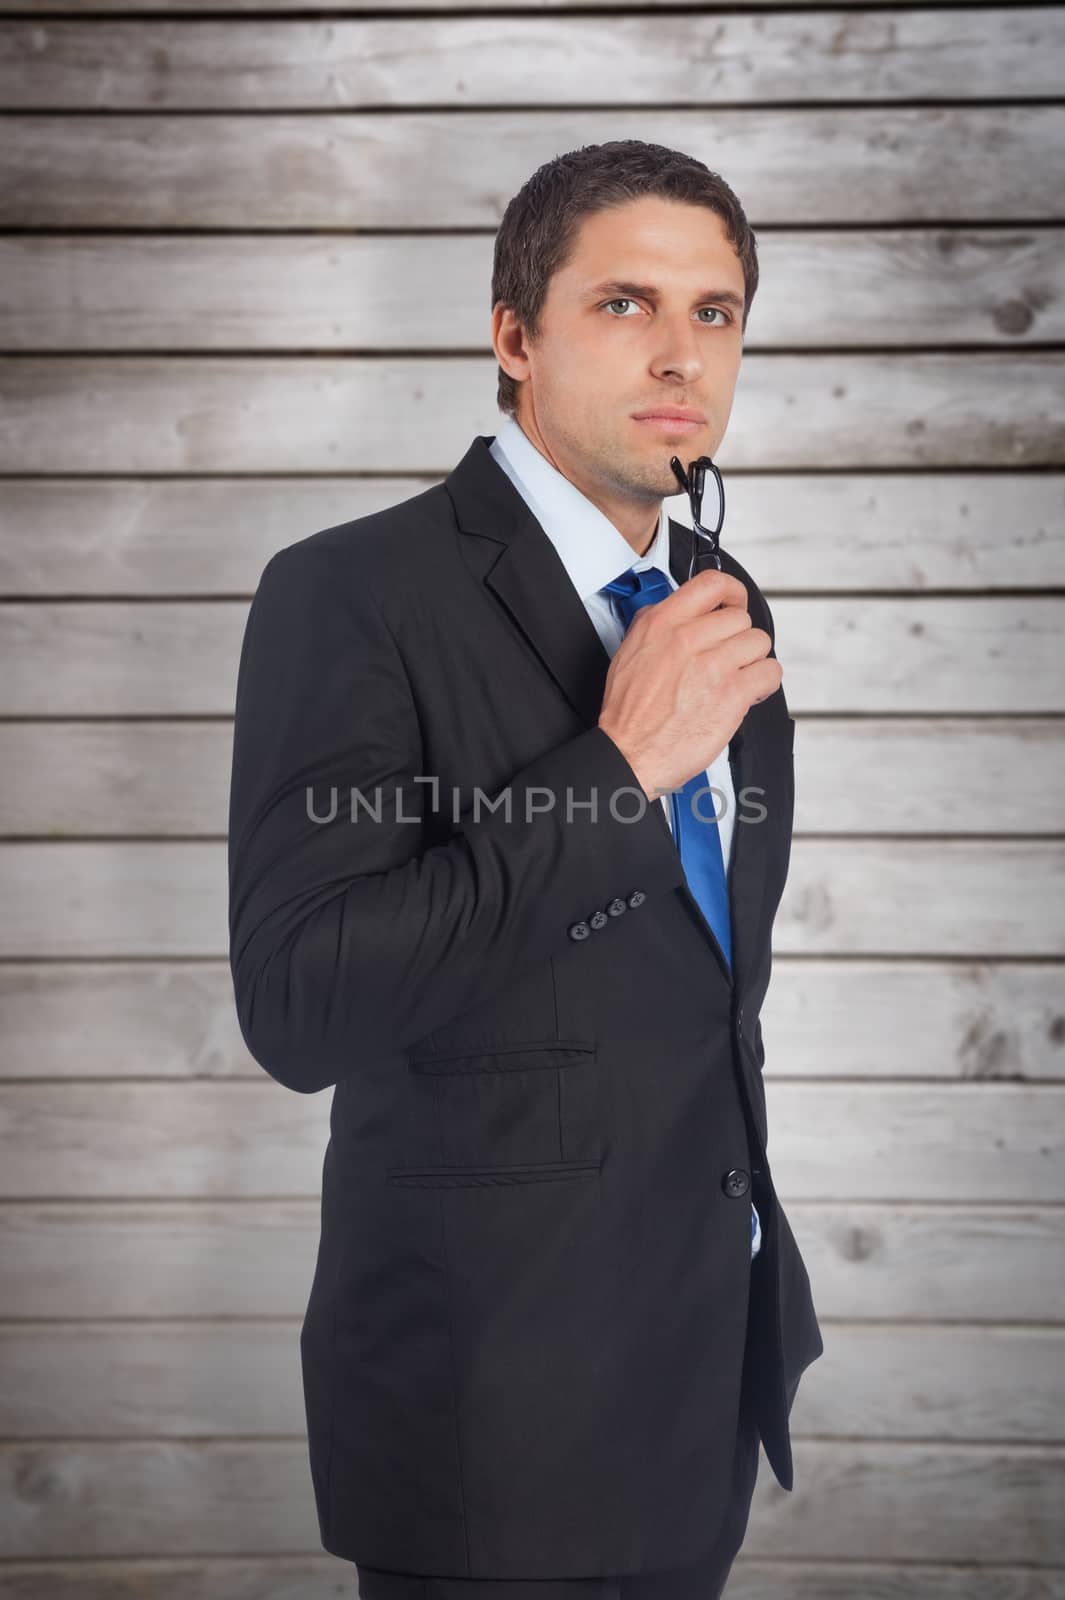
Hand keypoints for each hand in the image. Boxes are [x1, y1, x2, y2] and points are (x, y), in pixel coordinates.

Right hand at [597, 569, 782, 800]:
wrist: (629, 753)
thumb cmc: (628, 712)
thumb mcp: (628, 652)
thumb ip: (655, 624)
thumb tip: (679, 611)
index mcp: (662, 624)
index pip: (712, 584)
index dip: (732, 592)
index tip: (734, 603)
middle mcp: (687, 639)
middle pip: (740, 618)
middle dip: (737, 638)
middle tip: (728, 657)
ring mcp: (712, 666)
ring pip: (758, 642)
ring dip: (751, 660)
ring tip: (736, 677)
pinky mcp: (732, 694)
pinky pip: (769, 672)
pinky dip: (763, 683)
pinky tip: (747, 692)